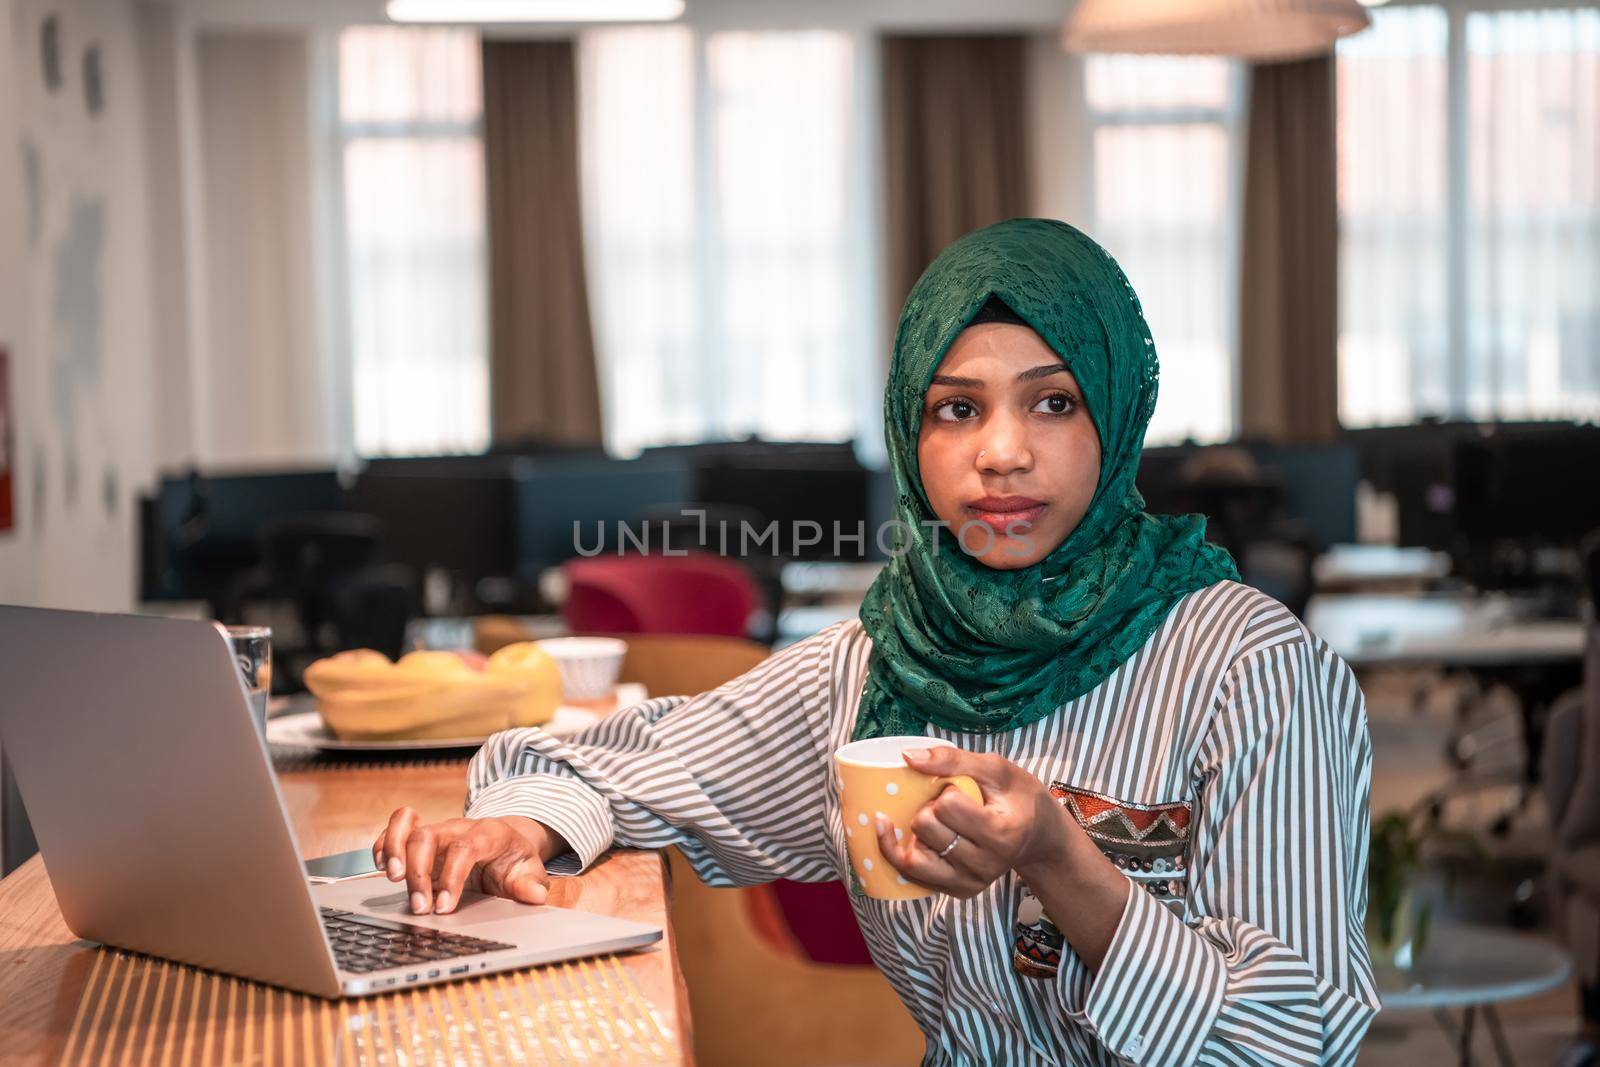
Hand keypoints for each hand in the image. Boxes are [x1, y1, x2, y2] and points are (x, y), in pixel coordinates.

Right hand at [372, 807, 559, 914]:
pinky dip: (384, 844)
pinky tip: (380, 867)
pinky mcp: (422, 836)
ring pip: (408, 826)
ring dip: (394, 850)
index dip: (452, 877)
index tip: (444, 907)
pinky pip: (397, 828)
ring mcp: (438, 830)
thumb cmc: (514, 860)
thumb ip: (531, 884)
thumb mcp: (529, 872)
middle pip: (429, 836)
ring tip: (391, 878)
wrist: (506, 843)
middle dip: (418, 873)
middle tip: (420, 908)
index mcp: (489, 833)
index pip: (465, 848)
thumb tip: (535, 895)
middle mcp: (459, 827)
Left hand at [873, 746, 1070, 898]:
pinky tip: (896, 834)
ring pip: (914, 857)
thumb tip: (907, 757)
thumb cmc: (1018, 797)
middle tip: (949, 805)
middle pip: (926, 828)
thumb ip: (953, 759)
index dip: (947, 790)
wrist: (1038, 835)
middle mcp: (986, 865)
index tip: (963, 790)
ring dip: (915, 832)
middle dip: (929, 808)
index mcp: (1001, 834)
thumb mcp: (995, 769)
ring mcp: (971, 883)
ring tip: (932, 820)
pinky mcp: (959, 892)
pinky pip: (913, 875)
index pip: (947, 806)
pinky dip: (900, 853)